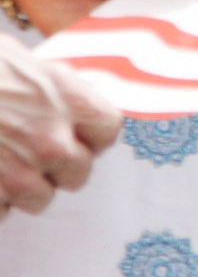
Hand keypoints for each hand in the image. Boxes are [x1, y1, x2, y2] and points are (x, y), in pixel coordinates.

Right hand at [0, 45, 115, 216]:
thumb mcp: (26, 63)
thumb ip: (56, 88)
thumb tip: (72, 99)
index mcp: (69, 100)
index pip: (108, 130)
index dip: (91, 134)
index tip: (79, 135)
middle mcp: (51, 140)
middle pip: (79, 172)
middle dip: (60, 166)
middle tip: (35, 152)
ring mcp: (19, 173)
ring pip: (40, 198)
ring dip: (24, 186)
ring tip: (3, 162)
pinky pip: (3, 213)